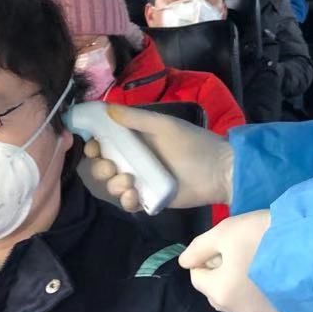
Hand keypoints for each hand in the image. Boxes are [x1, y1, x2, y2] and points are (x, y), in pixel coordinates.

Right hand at [82, 105, 233, 211]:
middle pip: (103, 166)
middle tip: (112, 168)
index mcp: (136, 139)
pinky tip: (134, 196)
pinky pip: (129, 203)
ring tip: (130, 182)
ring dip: (114, 185)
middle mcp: (135, 159)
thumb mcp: (165, 126)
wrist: (219, 170)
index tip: (93, 148)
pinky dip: (126, 201)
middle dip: (100, 169)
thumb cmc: (193, 143)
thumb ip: (136, 119)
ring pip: (113, 186)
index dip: (93, 146)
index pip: (104, 142)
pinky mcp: (150, 198)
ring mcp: (142, 180)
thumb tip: (106, 109)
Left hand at [179, 211, 280, 311]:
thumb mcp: (225, 232)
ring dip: (240, 281)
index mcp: (219, 292)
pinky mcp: (280, 311)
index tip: (227, 243)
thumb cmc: (262, 238)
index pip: (197, 276)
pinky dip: (259, 288)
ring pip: (237, 297)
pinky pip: (258, 300)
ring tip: (259, 258)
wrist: (311, 248)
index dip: (207, 257)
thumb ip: (199, 247)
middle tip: (241, 249)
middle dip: (221, 272)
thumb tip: (185, 262)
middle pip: (216, 290)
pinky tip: (273, 270)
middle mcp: (236, 309)